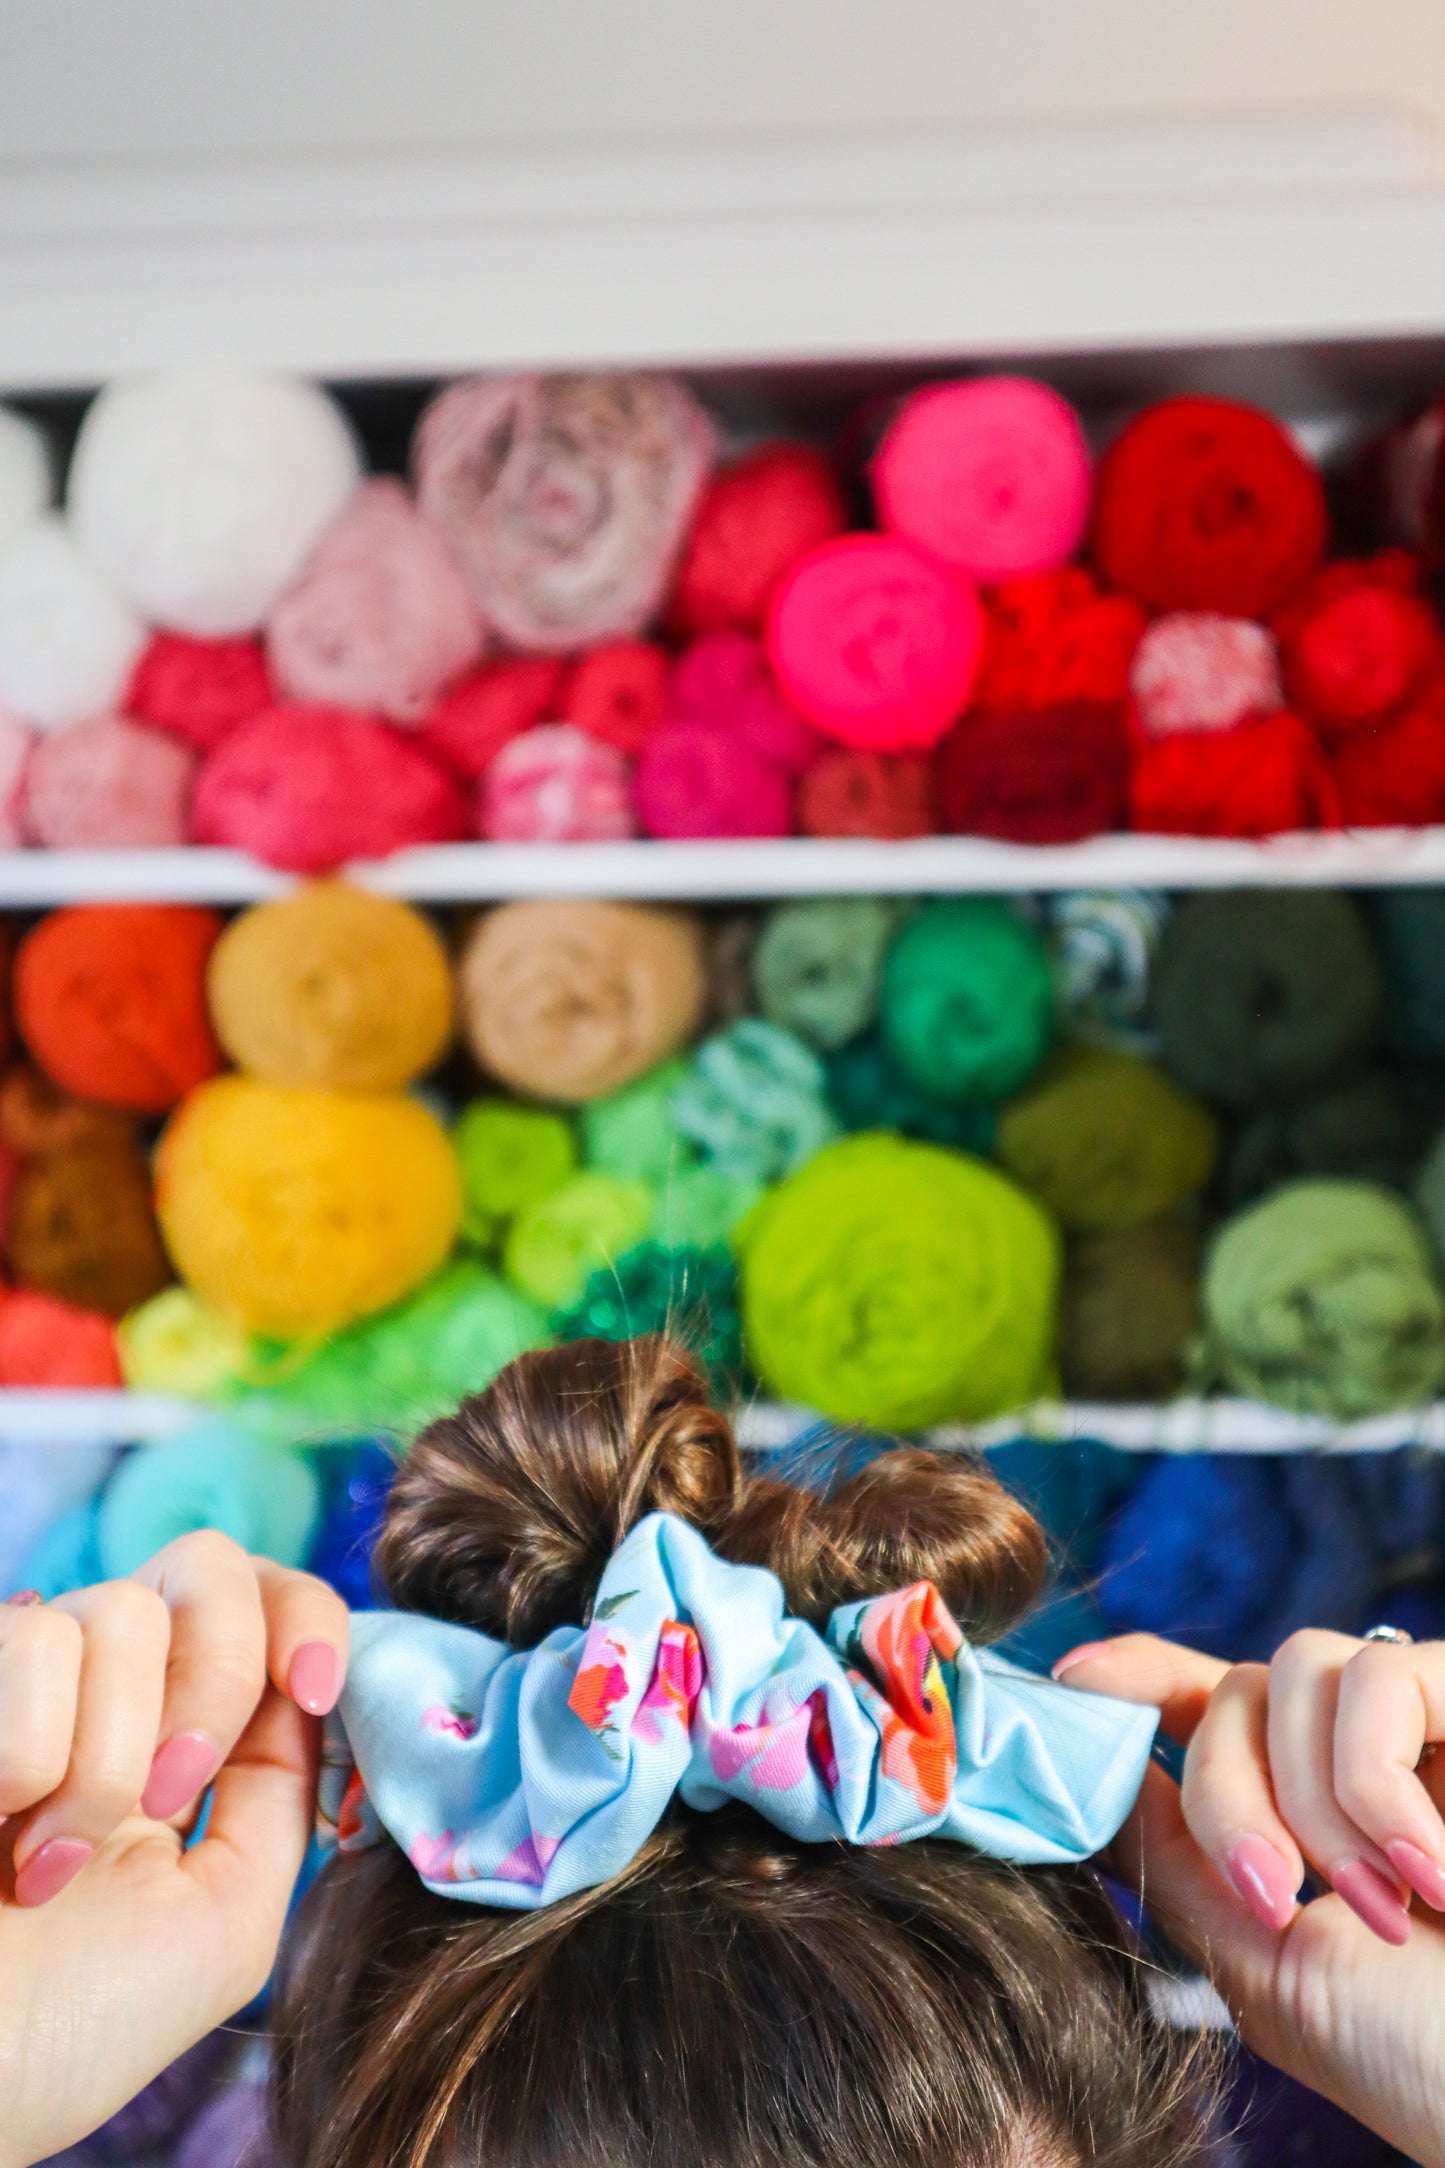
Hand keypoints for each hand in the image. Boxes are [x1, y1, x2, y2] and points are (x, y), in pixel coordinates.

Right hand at [0, 1533, 348, 2167]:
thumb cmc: (81, 2025)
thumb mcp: (230, 1914)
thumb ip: (285, 1793)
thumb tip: (313, 1687)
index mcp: (190, 1729)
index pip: (270, 1596)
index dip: (308, 1617)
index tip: (316, 1688)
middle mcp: (111, 1681)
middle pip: (209, 1564)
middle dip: (219, 1673)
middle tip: (170, 1794)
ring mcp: (31, 1675)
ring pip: (122, 1612)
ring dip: (106, 1762)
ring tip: (51, 1866)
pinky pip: (35, 1640)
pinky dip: (29, 1756)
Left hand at [1058, 1630, 1444, 2166]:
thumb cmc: (1429, 2063)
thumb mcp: (1265, 1964)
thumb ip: (1171, 1857)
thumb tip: (1076, 1772)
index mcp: (1301, 1815)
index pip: (1203, 1700)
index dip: (1135, 1674)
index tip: (1070, 1683)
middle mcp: (1361, 1756)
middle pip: (1232, 1690)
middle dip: (1229, 1797)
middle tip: (1279, 1900)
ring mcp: (1427, 1727)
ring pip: (1293, 1666)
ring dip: (1310, 1800)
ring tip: (1382, 1908)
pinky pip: (1378, 1678)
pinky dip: (1376, 1780)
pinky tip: (1432, 1872)